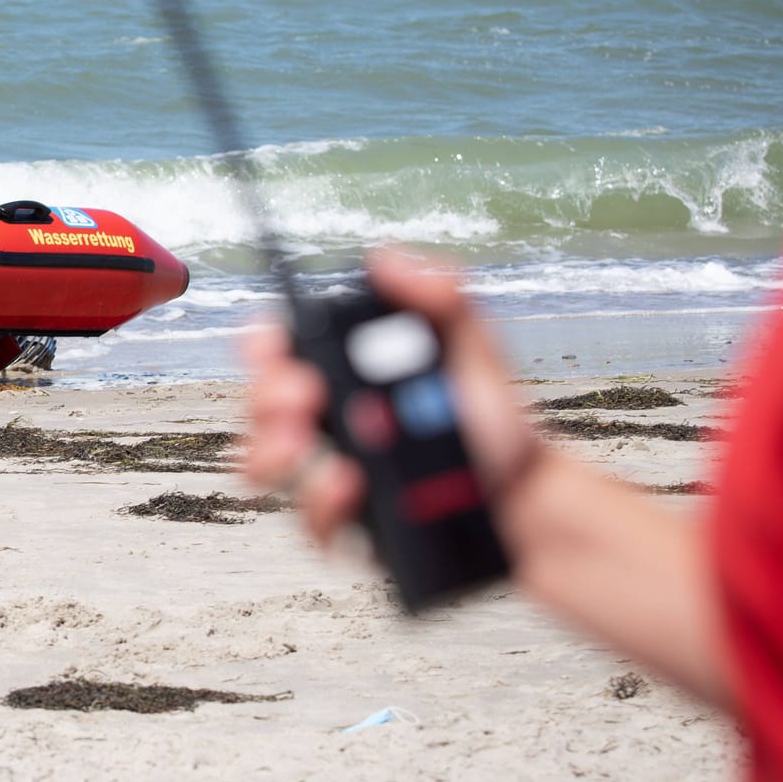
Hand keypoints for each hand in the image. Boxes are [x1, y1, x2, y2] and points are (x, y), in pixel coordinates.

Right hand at [240, 249, 542, 545]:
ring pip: (263, 463)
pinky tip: (351, 487)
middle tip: (307, 398)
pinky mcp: (342, 521)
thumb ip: (439, 294)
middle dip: (268, 397)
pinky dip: (321, 503)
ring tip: (308, 448)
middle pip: (258, 404)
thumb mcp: (473, 344)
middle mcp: (325, 419)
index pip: (275, 348)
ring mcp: (326, 470)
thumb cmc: (493, 421)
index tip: (275, 347)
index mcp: (344, 369)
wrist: (524, 494)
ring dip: (273, 451)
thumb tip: (388, 261)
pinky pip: (307, 521)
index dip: (261, 343)